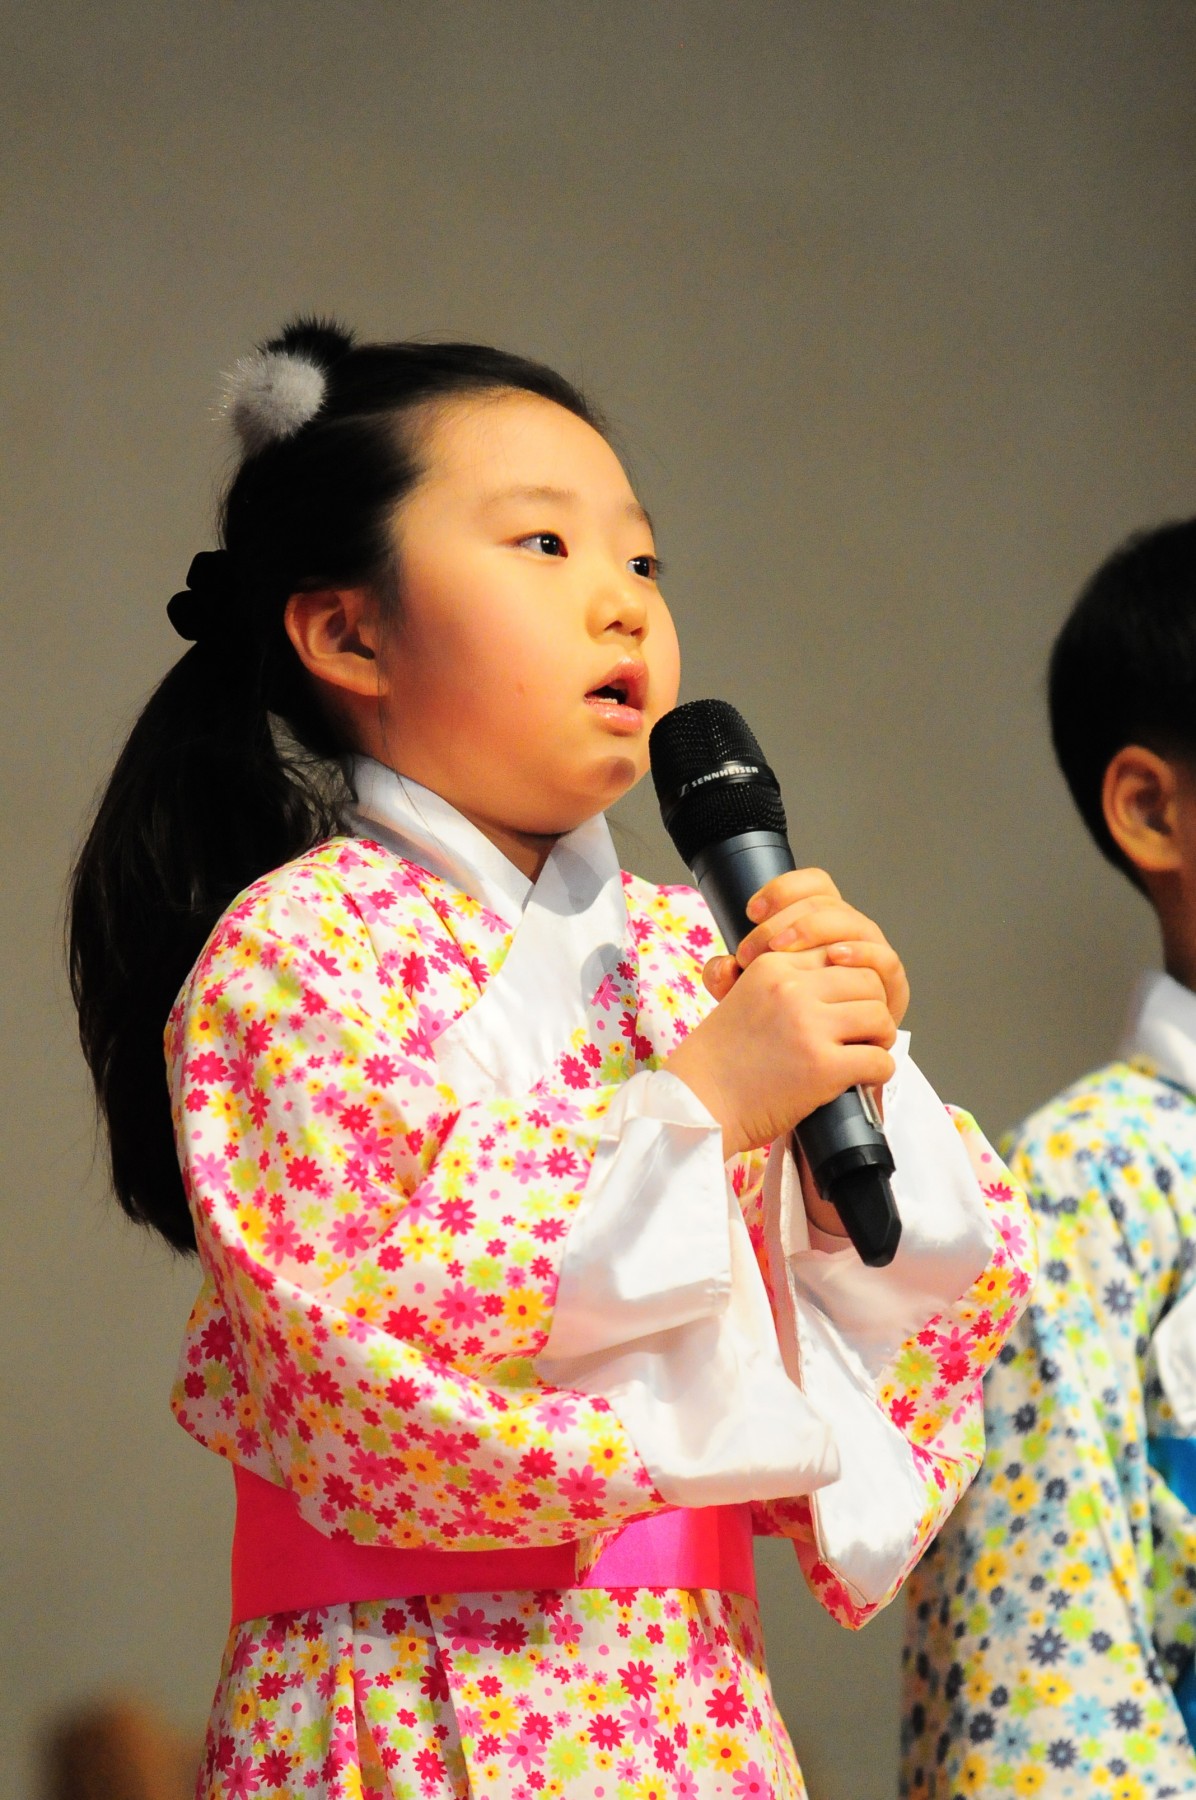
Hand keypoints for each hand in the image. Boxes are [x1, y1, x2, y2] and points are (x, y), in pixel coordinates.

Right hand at [664, 952, 896, 1158]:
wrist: (696, 1104)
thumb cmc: (717, 1059)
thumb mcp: (741, 996)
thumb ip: (781, 982)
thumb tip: (830, 976)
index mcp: (772, 966)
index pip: (839, 955)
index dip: (850, 982)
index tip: (845, 1005)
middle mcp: (792, 989)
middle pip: (867, 981)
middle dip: (871, 1007)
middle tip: (863, 1031)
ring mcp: (809, 1027)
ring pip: (880, 1016)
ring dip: (879, 1037)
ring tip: (864, 1052)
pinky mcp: (823, 1067)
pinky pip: (879, 1060)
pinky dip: (878, 1071)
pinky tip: (862, 1078)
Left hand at [701, 868, 909, 1026]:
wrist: (819, 1064)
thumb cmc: (786, 1024)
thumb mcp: (748, 999)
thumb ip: (728, 980)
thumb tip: (722, 966)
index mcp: (821, 925)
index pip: (812, 886)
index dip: (784, 889)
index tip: (751, 911)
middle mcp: (849, 933)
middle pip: (826, 903)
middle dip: (785, 921)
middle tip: (753, 949)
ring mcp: (872, 956)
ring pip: (855, 923)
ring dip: (816, 931)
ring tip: (784, 950)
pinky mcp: (891, 986)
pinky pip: (884, 959)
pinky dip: (861, 953)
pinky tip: (834, 958)